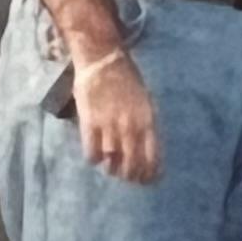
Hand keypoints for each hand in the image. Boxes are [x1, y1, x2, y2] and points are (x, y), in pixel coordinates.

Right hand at [71, 48, 159, 184]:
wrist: (102, 60)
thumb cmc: (127, 78)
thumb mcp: (145, 100)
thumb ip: (145, 123)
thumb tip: (145, 146)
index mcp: (147, 120)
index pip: (152, 156)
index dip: (150, 173)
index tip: (148, 181)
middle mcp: (130, 126)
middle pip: (132, 164)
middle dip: (131, 176)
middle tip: (128, 178)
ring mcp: (109, 125)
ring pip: (112, 162)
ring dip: (112, 169)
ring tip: (111, 169)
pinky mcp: (90, 123)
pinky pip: (92, 152)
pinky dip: (94, 159)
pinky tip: (95, 156)